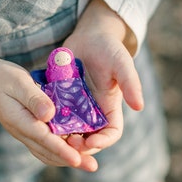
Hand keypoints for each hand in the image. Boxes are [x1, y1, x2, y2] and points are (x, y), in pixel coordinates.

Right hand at [0, 55, 98, 171]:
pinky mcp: (26, 127)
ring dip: (65, 157)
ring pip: (45, 151)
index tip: (78, 160)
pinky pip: (43, 143)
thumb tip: (50, 115)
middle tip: (91, 166)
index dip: (62, 150)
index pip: (44, 139)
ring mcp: (23, 130)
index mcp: (18, 120)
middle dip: (70, 159)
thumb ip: (34, 99)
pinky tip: (70, 147)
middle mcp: (21, 130)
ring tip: (85, 161)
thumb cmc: (3, 77)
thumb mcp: (19, 83)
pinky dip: (57, 149)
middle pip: (47, 151)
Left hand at [63, 0, 143, 155]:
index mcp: (110, 107)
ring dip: (62, 135)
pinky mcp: (61, 96)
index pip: (110, 133)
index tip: (90, 141)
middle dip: (79, 144)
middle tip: (67, 143)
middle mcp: (92, 110)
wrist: (89, 37)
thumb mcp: (121, 64)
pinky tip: (42, 118)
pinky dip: (50, 119)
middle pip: (87, 136)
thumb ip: (130, 83)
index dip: (103, 141)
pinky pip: (54, 112)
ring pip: (69, 128)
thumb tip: (139, 106)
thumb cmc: (109, 49)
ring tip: (53, 134)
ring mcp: (75, 104)